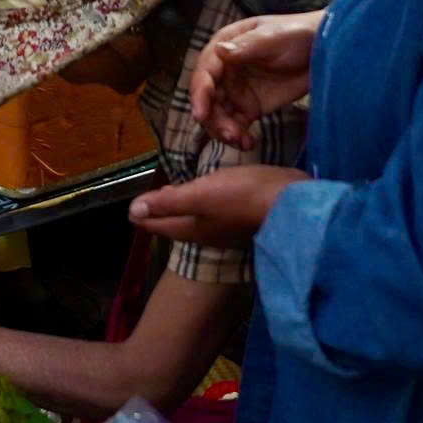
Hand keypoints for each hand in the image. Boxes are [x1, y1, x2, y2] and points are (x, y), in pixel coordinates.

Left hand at [130, 165, 309, 246]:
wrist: (290, 201)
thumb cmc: (242, 196)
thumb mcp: (199, 196)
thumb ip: (167, 203)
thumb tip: (132, 212)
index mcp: (192, 228)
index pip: (158, 224)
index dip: (143, 214)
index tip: (132, 206)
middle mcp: (207, 232)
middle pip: (176, 222)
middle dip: (161, 210)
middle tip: (149, 198)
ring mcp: (226, 226)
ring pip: (196, 217)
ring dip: (182, 205)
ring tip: (173, 191)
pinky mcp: (242, 216)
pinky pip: (215, 210)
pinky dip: (204, 201)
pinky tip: (209, 190)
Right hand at [190, 11, 324, 147]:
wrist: (326, 52)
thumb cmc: (298, 34)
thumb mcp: (274, 37)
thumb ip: (247, 46)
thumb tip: (219, 51)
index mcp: (225, 46)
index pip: (205, 72)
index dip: (200, 93)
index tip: (200, 114)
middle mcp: (226, 70)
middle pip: (208, 98)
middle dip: (213, 118)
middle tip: (229, 133)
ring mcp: (237, 90)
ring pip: (219, 114)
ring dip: (224, 129)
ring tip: (241, 140)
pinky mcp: (251, 107)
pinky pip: (237, 125)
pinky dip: (238, 136)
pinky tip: (248, 143)